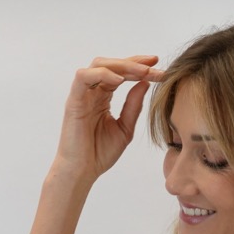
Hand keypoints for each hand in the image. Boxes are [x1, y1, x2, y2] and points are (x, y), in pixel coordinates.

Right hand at [53, 55, 163, 181]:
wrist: (82, 171)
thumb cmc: (100, 153)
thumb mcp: (125, 128)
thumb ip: (133, 106)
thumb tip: (146, 83)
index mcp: (103, 97)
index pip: (122, 74)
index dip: (139, 67)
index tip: (159, 66)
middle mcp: (92, 92)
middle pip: (112, 65)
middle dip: (135, 63)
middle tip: (154, 65)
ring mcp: (82, 94)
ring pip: (99, 65)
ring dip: (122, 65)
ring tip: (142, 72)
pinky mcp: (73, 100)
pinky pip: (83, 77)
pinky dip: (102, 75)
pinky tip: (120, 82)